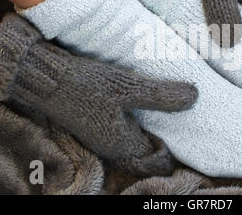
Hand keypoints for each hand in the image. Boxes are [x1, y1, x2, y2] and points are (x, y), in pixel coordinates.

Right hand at [0, 14, 197, 176]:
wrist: (46, 79)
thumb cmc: (86, 85)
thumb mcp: (127, 88)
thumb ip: (160, 96)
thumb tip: (194, 97)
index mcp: (123, 144)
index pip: (157, 162)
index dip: (173, 150)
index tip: (187, 131)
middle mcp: (114, 147)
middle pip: (147, 153)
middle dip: (165, 138)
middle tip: (183, 118)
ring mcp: (104, 136)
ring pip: (137, 140)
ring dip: (152, 128)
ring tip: (168, 108)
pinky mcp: (98, 124)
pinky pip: (125, 130)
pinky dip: (139, 120)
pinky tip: (144, 102)